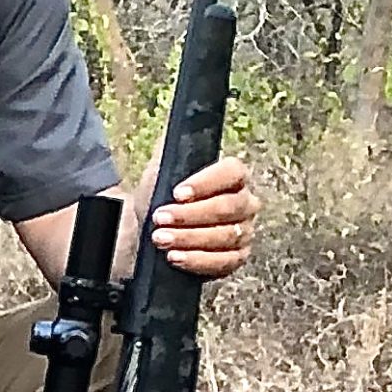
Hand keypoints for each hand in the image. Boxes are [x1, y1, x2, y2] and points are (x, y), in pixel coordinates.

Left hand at [150, 156, 260, 279]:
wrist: (146, 231)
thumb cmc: (159, 197)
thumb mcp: (161, 170)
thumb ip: (171, 148)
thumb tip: (178, 129)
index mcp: (233, 177)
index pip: (233, 172)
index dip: (207, 183)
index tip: (177, 193)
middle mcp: (245, 204)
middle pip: (228, 208)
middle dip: (190, 215)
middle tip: (160, 218)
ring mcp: (244, 232)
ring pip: (226, 236)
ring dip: (189, 238)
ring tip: (160, 238)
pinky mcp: (236, 258)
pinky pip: (224, 262)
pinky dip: (197, 260)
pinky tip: (175, 257)